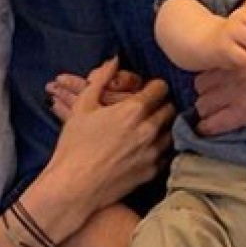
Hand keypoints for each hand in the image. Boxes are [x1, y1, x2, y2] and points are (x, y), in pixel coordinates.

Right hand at [44, 58, 173, 216]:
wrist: (73, 187)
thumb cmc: (74, 144)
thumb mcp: (83, 105)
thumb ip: (102, 78)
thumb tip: (115, 59)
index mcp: (134, 110)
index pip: (161, 88)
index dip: (153, 86)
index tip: (145, 91)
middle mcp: (149, 129)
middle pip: (170, 108)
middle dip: (160, 104)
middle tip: (147, 108)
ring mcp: (153, 153)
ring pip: (171, 131)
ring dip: (163, 126)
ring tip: (147, 128)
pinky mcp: (152, 172)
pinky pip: (166, 154)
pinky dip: (160, 147)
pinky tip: (146, 147)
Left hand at [194, 48, 245, 135]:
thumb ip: (241, 64)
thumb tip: (235, 72)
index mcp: (231, 64)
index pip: (202, 79)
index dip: (206, 88)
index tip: (212, 94)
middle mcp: (226, 78)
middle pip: (199, 92)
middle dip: (205, 100)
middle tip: (216, 106)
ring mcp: (233, 95)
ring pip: (202, 106)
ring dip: (207, 113)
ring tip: (216, 117)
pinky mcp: (243, 112)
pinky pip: (214, 124)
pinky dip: (208, 128)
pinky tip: (208, 130)